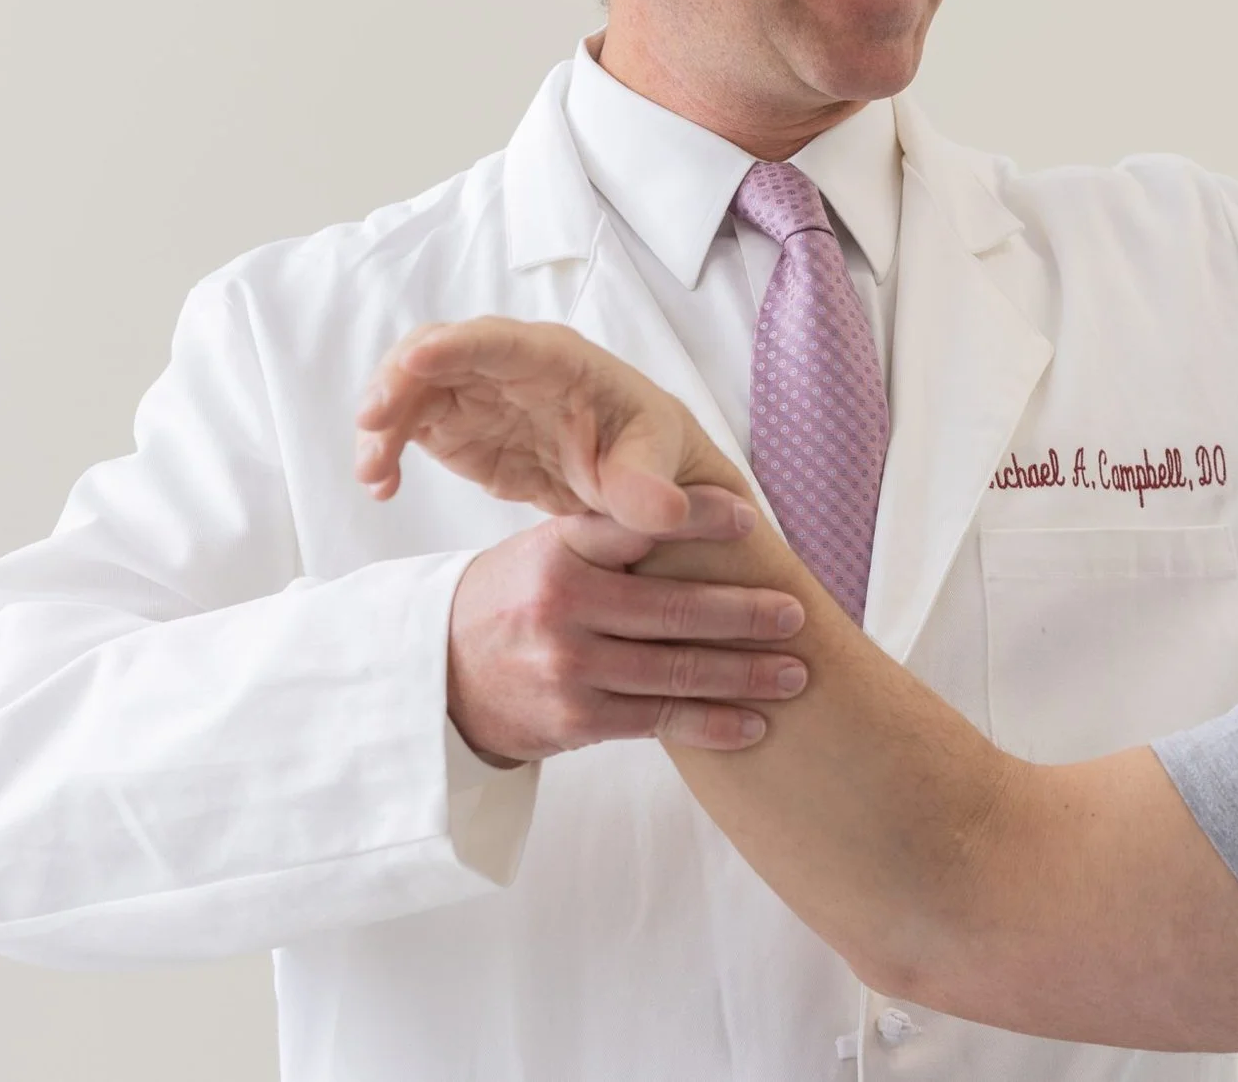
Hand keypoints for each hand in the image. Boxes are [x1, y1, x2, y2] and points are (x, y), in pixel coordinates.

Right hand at [355, 318, 753, 531]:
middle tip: (372, 421)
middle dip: (399, 378)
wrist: (634, 477)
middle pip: (438, 351)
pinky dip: (385, 450)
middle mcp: (506, 364)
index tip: (418, 358)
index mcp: (557, 360)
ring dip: (382, 421)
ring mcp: (475, 391)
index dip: (459, 345)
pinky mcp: (455, 424)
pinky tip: (381, 487)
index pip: (501, 341)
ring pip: (410, 385)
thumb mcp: (656, 470)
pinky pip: (406, 424)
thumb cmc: (650, 454)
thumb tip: (662, 513)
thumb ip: (648, 488)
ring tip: (372, 472)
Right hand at [442, 487, 807, 761]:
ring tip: (796, 673)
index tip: (749, 519)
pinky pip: (660, 721)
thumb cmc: (514, 602)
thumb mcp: (543, 551)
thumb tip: (708, 513)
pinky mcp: (576, 720)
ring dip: (747, 674)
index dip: (699, 520)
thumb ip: (611, 538)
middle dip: (745, 614)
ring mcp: (568, 666)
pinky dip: (714, 723)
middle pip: (673, 608)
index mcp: (558, 549)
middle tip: (796, 613)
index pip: (639, 526)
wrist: (441, 679)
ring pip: (676, 669)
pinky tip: (756, 723)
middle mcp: (561, 605)